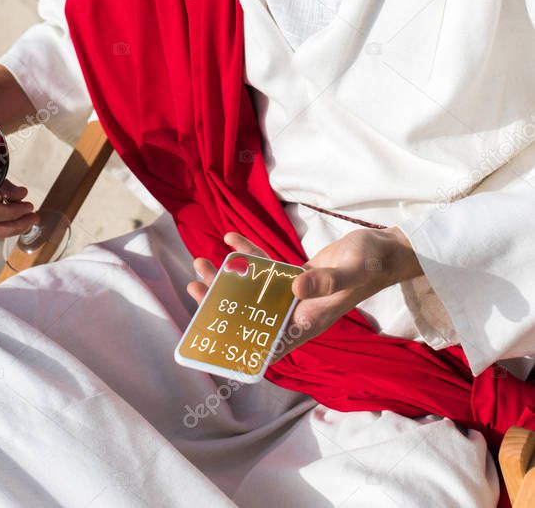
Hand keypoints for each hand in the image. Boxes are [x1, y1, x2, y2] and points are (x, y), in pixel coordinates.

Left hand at [187, 227, 421, 364]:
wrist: (386, 251)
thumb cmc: (372, 265)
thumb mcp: (350, 272)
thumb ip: (324, 282)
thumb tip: (294, 289)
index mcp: (310, 322)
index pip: (269, 342)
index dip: (240, 344)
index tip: (212, 335)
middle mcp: (299, 312)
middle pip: (252, 313)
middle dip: (222, 301)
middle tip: (196, 283)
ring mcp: (297, 294)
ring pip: (255, 290)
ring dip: (229, 277)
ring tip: (203, 260)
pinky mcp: (298, 275)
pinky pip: (267, 267)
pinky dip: (250, 254)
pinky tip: (231, 238)